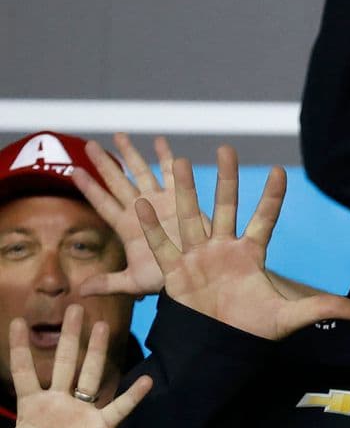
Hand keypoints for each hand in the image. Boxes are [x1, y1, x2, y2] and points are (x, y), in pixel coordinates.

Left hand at [0, 307, 151, 427]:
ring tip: (104, 327)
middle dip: (69, 336)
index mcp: (33, 406)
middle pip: (64, 362)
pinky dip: (133, 395)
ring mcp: (82, 413)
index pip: (25, 370)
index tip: (18, 321)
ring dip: (97, 352)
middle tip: (75, 308)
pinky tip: (146, 379)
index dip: (20, 347)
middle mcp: (59, 403)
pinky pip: (119, 407)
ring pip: (91, 375)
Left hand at [72, 135, 209, 297]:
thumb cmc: (166, 281)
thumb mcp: (135, 283)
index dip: (89, 188)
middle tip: (90, 145)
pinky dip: (166, 158)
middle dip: (104, 163)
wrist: (198, 275)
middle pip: (118, 182)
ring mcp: (160, 203)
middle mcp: (141, 210)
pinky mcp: (181, 200)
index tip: (73, 171)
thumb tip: (80, 291)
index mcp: (127, 227)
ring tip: (119, 136)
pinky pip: (172, 174)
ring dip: (131, 155)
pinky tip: (159, 141)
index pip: (103, 203)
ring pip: (142, 173)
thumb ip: (109, 283)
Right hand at [137, 147, 349, 339]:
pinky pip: (163, 246)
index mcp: (251, 254)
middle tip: (226, 148)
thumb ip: (318, 309)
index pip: (264, 219)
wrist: (220, 347)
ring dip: (185, 191)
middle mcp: (224, 248)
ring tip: (178, 160)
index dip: (271, 197)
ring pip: (190, 217)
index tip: (279, 171)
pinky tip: (144, 204)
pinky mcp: (175, 272)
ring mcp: (198, 257)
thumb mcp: (288, 318)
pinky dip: (153, 227)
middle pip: (225, 207)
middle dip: (225, 179)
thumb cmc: (253, 330)